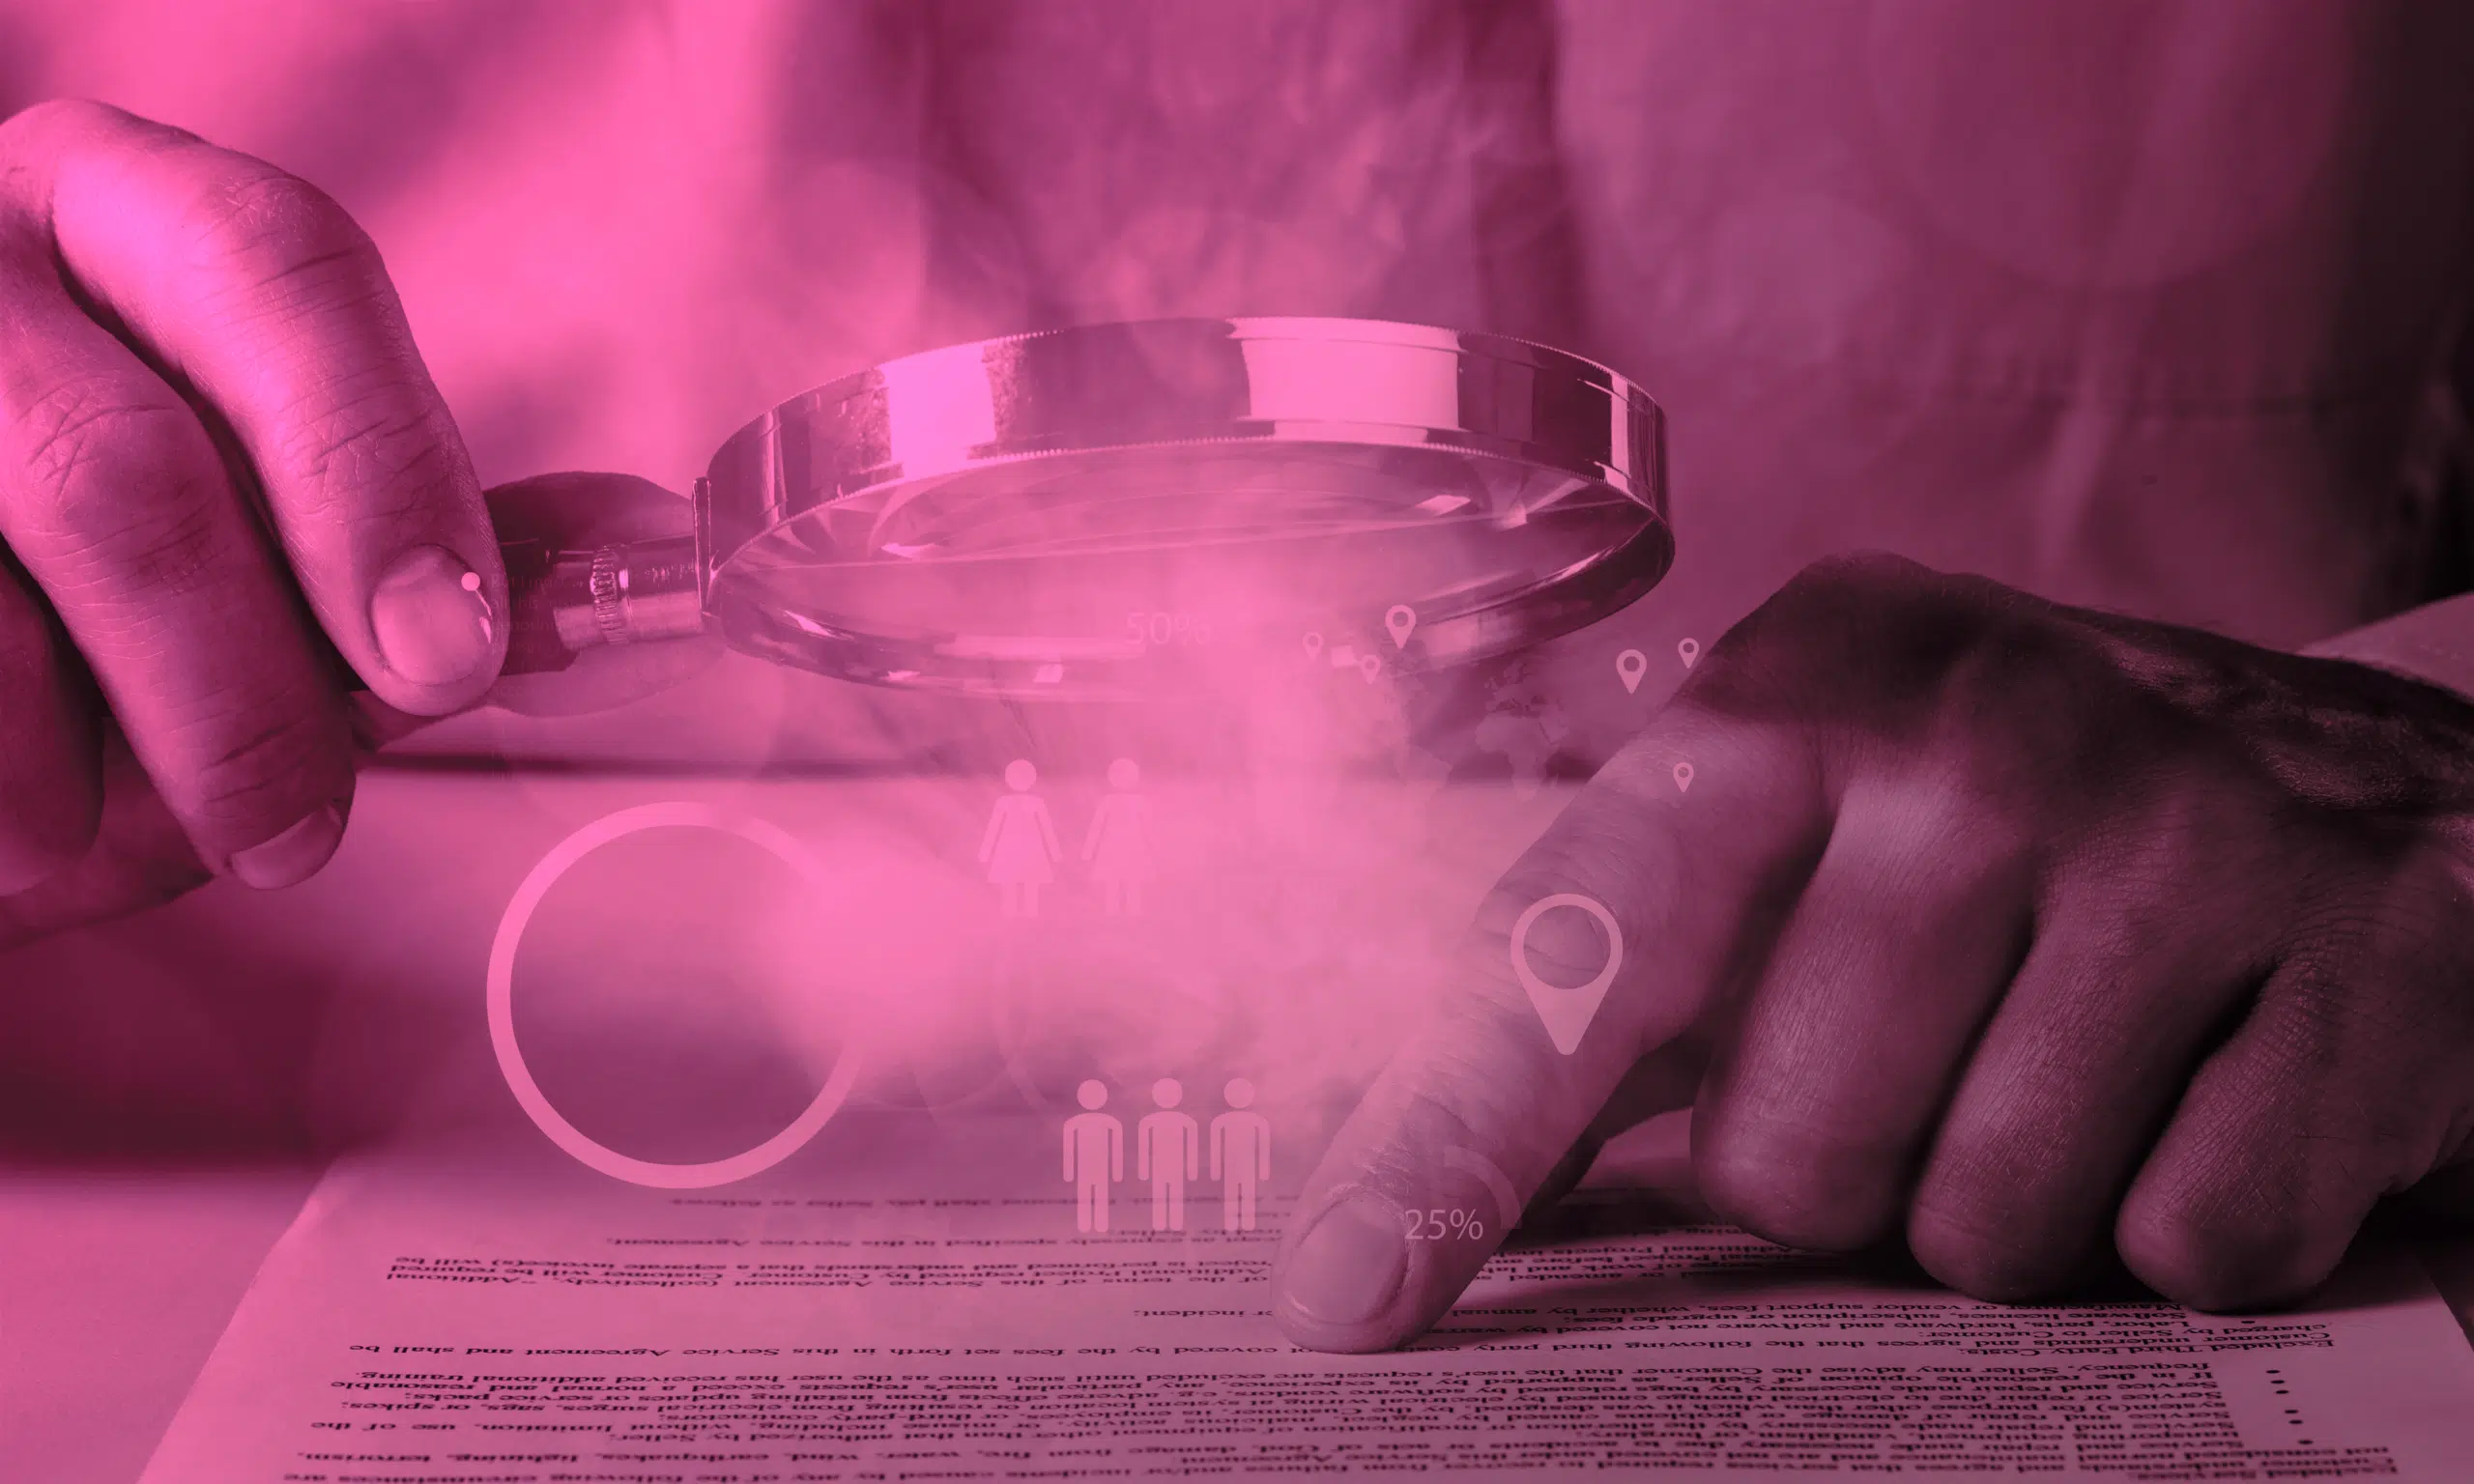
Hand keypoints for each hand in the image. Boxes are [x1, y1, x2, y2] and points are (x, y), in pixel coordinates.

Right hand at [0, 101, 703, 947]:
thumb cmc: (105, 572)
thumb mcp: (268, 512)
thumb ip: (427, 529)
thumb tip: (639, 550)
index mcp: (128, 213)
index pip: (284, 273)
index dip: (379, 475)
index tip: (446, 657)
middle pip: (124, 477)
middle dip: (246, 697)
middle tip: (295, 829)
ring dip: (84, 786)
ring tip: (119, 822)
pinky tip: (20, 825)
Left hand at [1274, 553, 2473, 1350]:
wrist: (2379, 765)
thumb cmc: (2033, 840)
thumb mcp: (1822, 835)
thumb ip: (1642, 983)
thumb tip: (1431, 1209)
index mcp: (1795, 689)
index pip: (1576, 955)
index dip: (1447, 1151)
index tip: (1341, 1299)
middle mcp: (1977, 730)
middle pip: (1791, 1167)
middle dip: (1855, 1181)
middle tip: (1947, 1065)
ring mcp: (2189, 823)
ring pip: (1991, 1229)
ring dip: (2025, 1209)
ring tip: (2092, 1067)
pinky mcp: (2374, 945)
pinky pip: (2198, 1244)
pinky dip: (2198, 1223)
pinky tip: (2228, 1083)